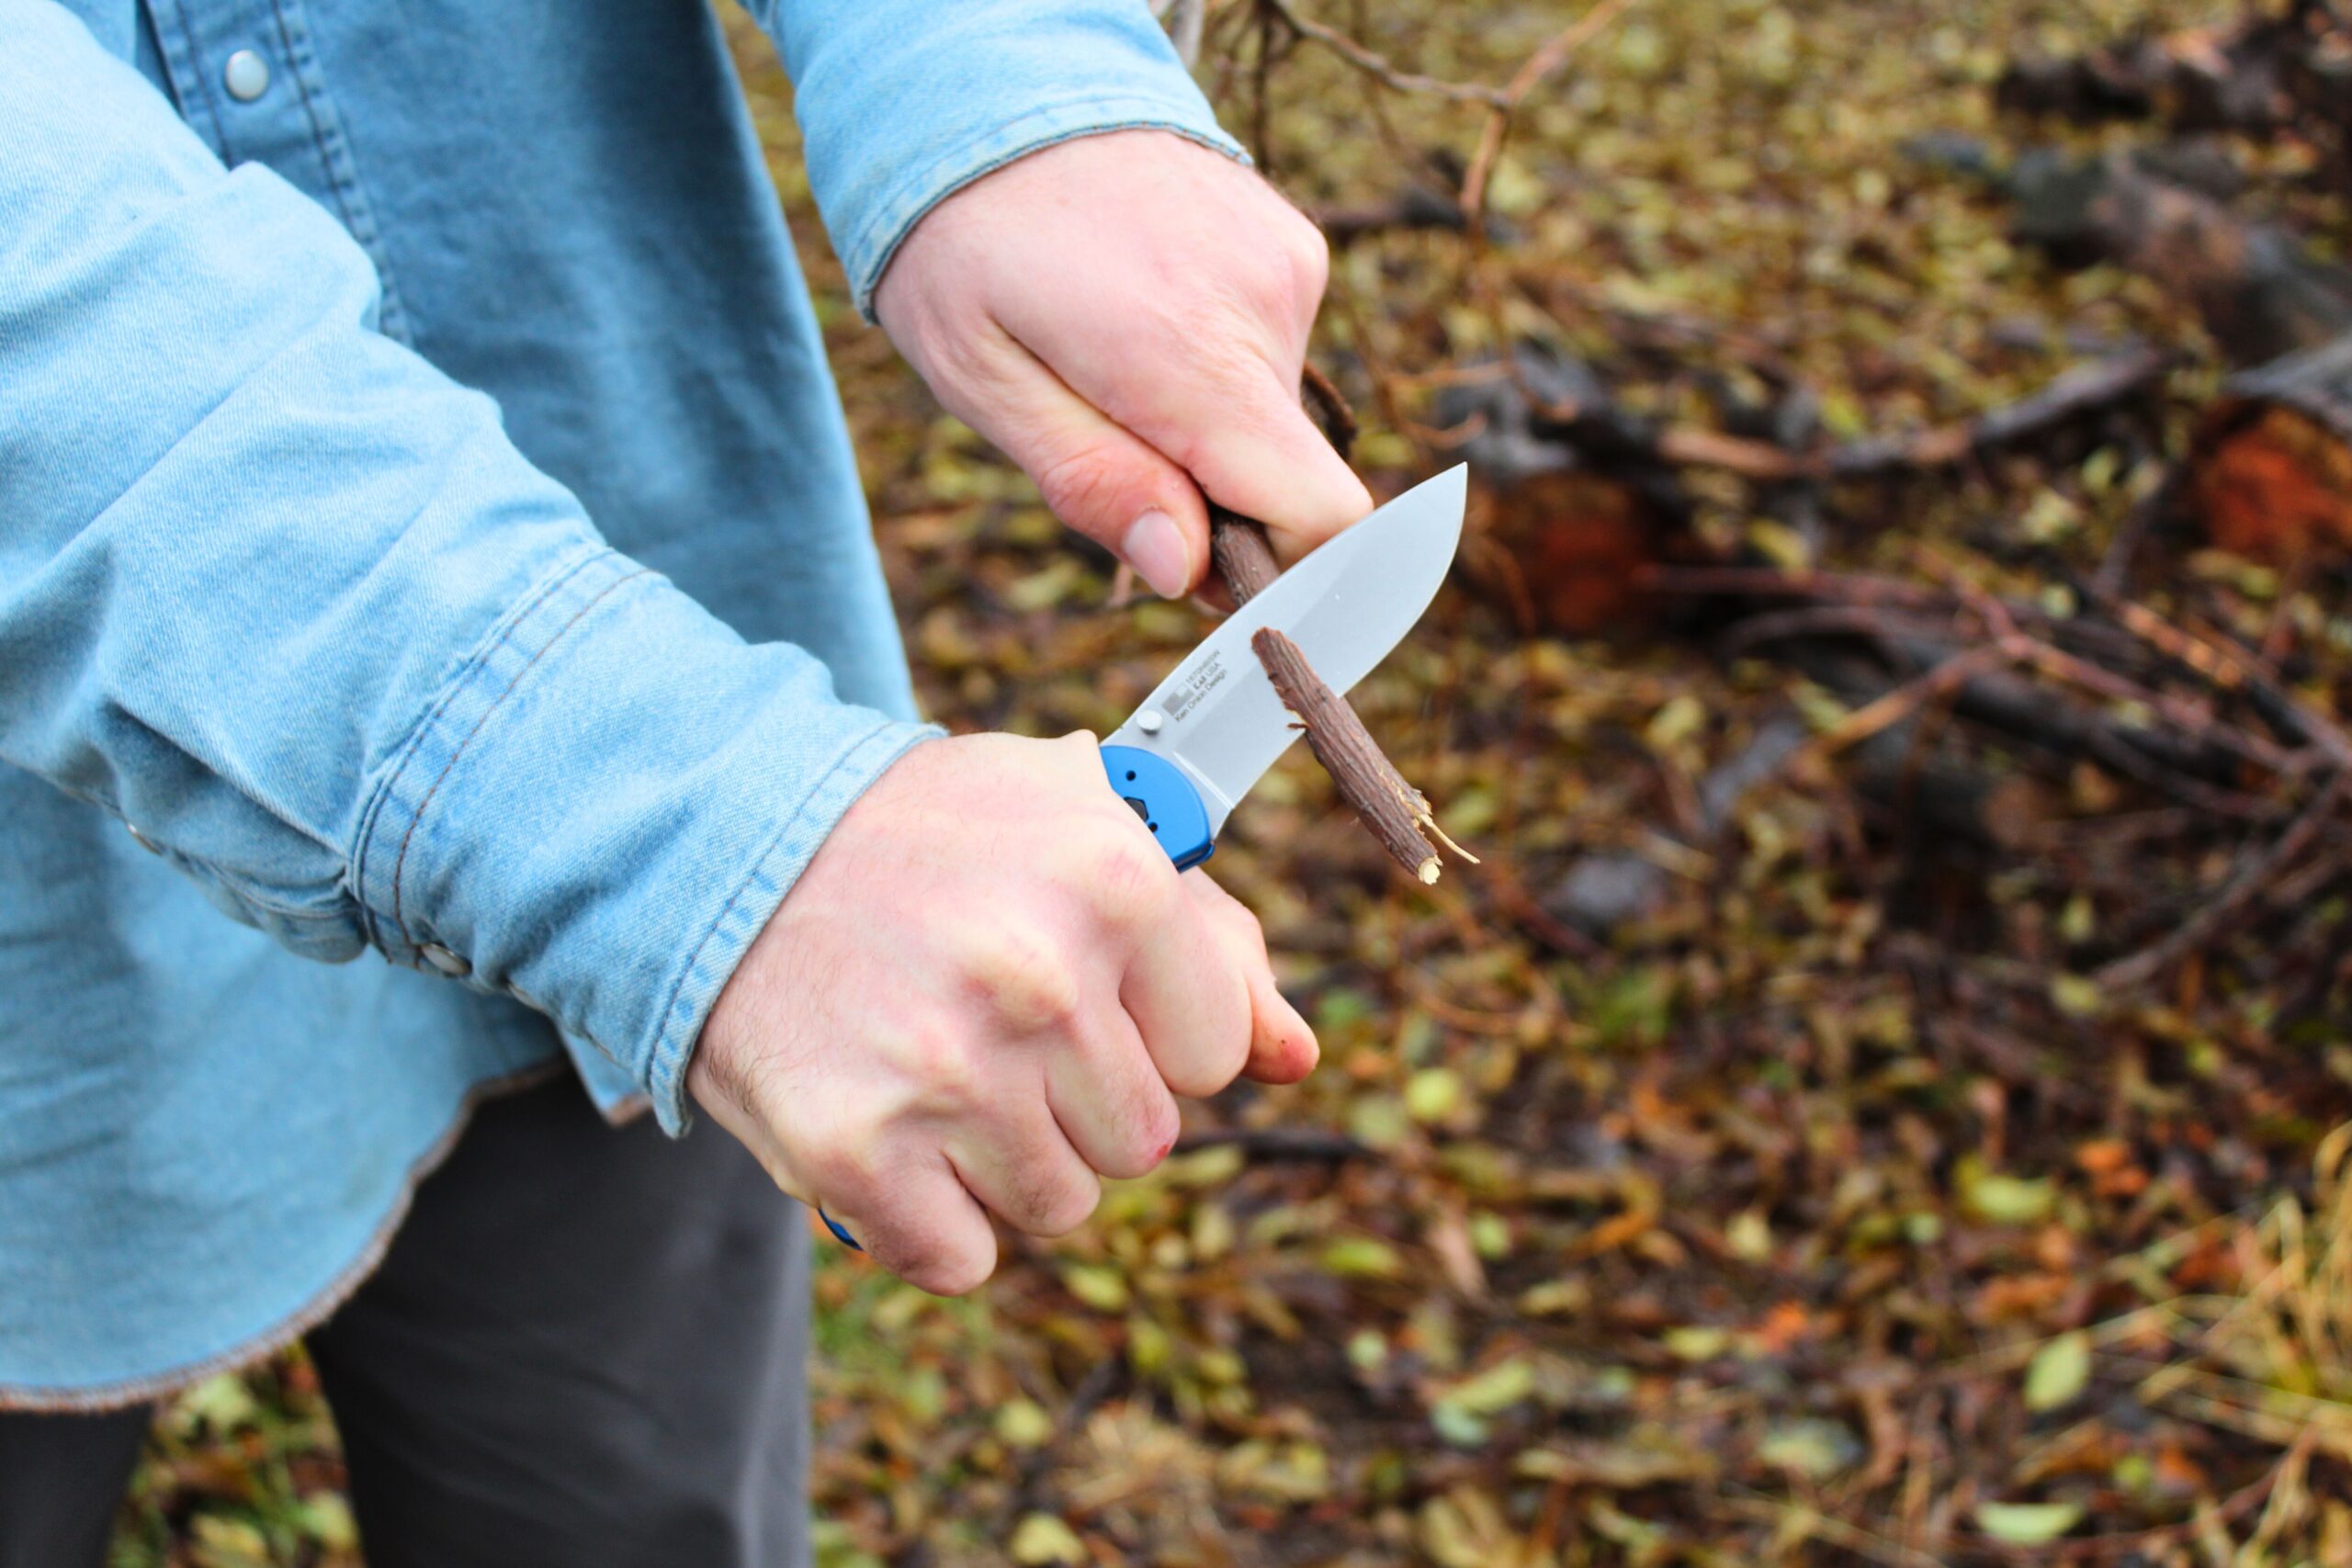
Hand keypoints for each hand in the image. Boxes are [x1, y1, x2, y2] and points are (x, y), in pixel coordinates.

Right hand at [689, 733, 1315, 1294]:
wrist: (727, 847)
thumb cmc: (930, 842)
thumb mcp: (1078, 830)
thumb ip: (1209, 942)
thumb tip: (1295, 1057)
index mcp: (1117, 879)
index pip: (1213, 1055)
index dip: (1148, 1037)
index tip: (1077, 996)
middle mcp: (1041, 977)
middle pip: (1141, 1142)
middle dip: (1075, 1099)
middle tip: (988, 1025)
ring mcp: (947, 1070)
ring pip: (1060, 1203)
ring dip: (1003, 1159)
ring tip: (935, 1065)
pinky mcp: (855, 1150)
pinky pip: (960, 1258)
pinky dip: (927, 1220)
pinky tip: (891, 1130)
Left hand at [874, 130, 1372, 597]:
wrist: (993, 83)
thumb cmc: (964, 241)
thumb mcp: (984, 380)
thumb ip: (1090, 480)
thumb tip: (1182, 573)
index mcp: (1186, 354)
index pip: (1322, 515)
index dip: (1288, 581)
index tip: (1216, 592)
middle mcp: (1261, 305)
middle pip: (1288, 479)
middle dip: (1213, 504)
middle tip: (1112, 463)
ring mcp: (1286, 264)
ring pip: (1274, 417)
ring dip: (1205, 429)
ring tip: (1110, 365)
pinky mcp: (1289, 242)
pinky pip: (1270, 351)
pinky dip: (1215, 367)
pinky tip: (1141, 317)